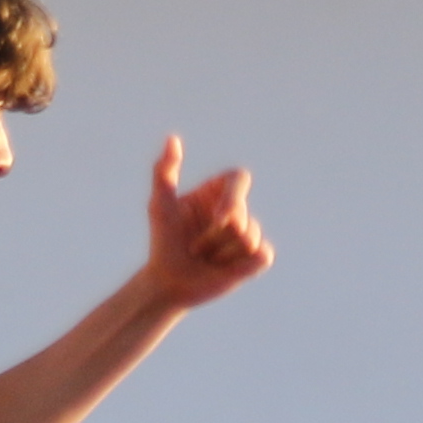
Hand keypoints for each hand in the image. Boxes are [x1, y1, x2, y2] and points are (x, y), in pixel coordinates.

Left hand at [140, 135, 271, 309]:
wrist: (168, 282)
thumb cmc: (162, 242)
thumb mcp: (160, 205)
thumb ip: (164, 171)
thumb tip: (173, 139)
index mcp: (216, 192)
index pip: (239, 177)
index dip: (234, 199)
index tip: (218, 218)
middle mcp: (235, 210)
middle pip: (242, 216)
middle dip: (214, 237)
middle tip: (195, 247)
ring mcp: (247, 235)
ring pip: (251, 238)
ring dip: (222, 254)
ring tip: (206, 259)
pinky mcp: (255, 259)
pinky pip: (262, 256)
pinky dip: (241, 265)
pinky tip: (223, 270)